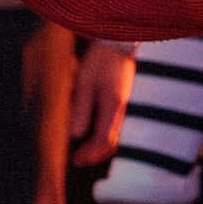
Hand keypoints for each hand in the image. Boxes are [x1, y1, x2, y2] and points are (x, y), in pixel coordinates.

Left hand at [68, 41, 135, 156]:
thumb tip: (75, 134)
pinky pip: (117, 127)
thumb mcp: (85, 82)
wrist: (119, 43)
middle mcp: (124, 110)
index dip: (90, 154)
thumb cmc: (101, 60)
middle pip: (113, 143)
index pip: (105, 141)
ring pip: (117, 136)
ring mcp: (127, 107)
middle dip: (95, 155)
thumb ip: (81, 108)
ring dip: (100, 146)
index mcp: (114, 106)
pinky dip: (106, 136)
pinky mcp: (125, 103)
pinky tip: (94, 133)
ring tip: (85, 149)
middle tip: (78, 159)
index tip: (75, 160)